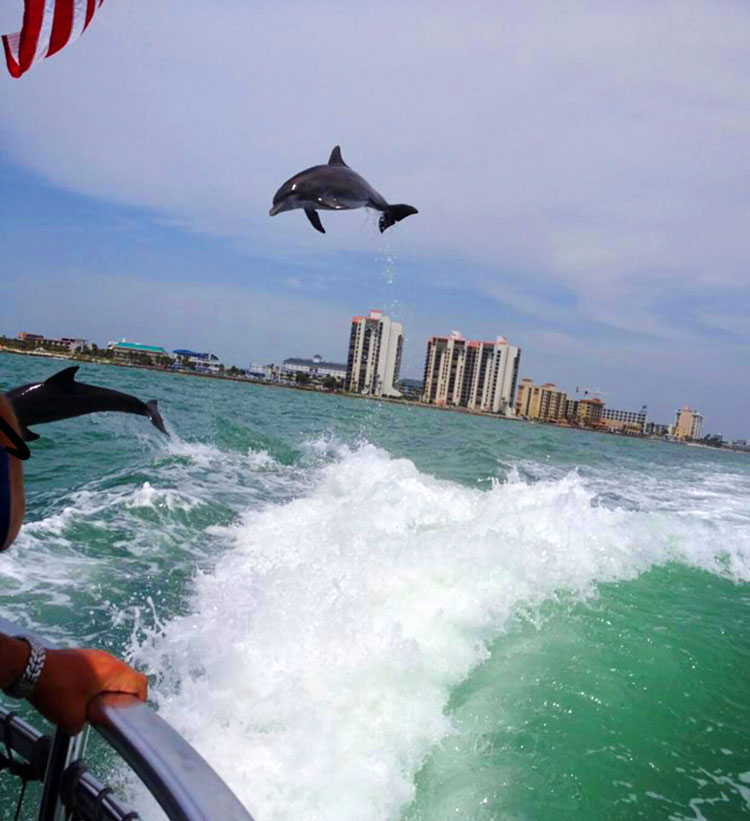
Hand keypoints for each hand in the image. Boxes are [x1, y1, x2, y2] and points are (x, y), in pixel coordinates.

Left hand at [29, 647, 147, 733]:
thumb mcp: (72, 718)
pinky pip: (100, 669)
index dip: (139, 700)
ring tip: (93, 703)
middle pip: (128, 677)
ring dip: (108, 688)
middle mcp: (109, 660)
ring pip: (113, 673)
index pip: (140, 683)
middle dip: (121, 696)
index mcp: (114, 672)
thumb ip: (84, 724)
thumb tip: (82, 723)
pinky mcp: (84, 655)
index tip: (128, 712)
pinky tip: (80, 693)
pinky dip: (96, 681)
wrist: (31, 668)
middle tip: (109, 711)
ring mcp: (96, 655)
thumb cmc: (56, 690)